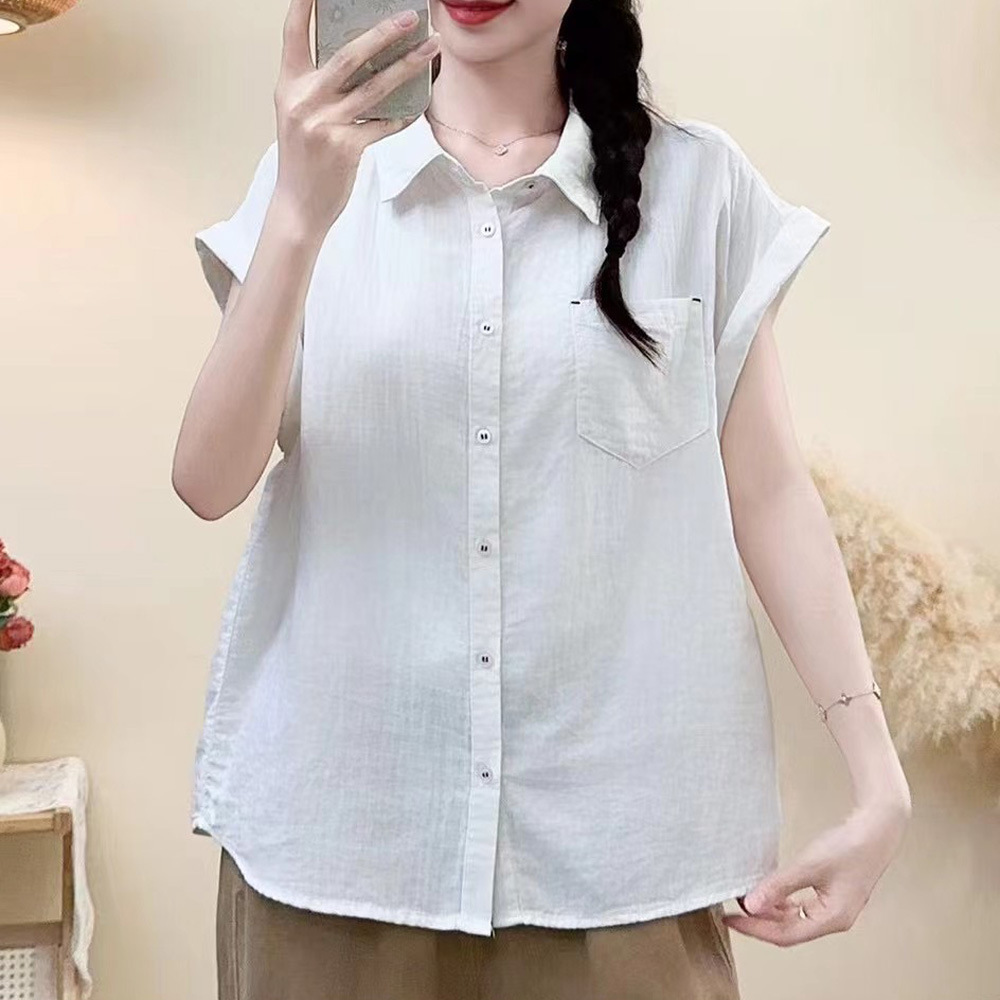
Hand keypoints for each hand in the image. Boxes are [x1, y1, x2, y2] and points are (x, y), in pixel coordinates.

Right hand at [272, 0, 440, 236]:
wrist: (299, 205)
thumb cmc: (302, 159)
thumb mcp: (299, 115)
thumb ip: (319, 88)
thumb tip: (361, 61)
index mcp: (289, 87)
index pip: (294, 34)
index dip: (304, 5)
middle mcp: (305, 101)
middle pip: (349, 55)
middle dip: (383, 32)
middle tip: (410, 17)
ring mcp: (326, 124)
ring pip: (375, 87)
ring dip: (408, 66)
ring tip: (431, 50)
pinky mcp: (347, 148)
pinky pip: (383, 124)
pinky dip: (402, 115)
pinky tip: (418, 104)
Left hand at [723, 797, 910, 944]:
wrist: (876, 827)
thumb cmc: (848, 846)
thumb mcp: (808, 866)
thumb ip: (778, 887)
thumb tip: (750, 906)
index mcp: (832, 919)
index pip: (785, 934)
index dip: (755, 929)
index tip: (731, 919)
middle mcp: (834, 920)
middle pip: (789, 929)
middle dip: (760, 921)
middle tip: (732, 909)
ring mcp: (835, 908)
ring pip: (795, 918)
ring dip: (770, 911)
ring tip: (746, 899)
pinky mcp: (833, 895)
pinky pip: (802, 906)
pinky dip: (783, 902)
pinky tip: (769, 892)